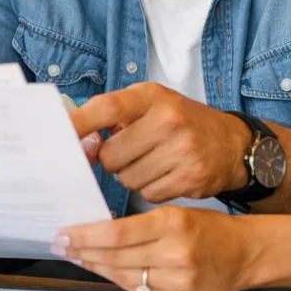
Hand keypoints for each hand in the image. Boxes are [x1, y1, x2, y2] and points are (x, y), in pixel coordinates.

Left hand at [53, 207, 258, 290]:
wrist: (245, 253)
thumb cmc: (208, 228)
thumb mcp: (176, 213)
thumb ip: (140, 223)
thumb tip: (97, 230)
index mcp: (172, 224)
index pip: (117, 233)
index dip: (85, 236)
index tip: (64, 234)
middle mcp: (174, 254)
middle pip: (116, 257)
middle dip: (83, 252)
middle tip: (60, 246)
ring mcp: (177, 281)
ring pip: (124, 277)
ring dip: (97, 267)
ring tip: (78, 257)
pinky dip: (120, 280)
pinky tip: (106, 270)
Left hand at [69, 83, 251, 202]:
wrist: (231, 143)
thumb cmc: (181, 122)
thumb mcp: (152, 105)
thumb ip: (114, 118)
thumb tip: (80, 143)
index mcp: (152, 97)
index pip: (106, 108)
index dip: (79, 125)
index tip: (59, 137)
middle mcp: (168, 120)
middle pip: (111, 155)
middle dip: (112, 160)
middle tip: (130, 153)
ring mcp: (182, 150)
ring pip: (127, 179)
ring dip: (131, 176)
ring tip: (151, 162)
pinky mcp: (191, 178)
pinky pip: (148, 194)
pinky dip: (151, 189)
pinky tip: (165, 175)